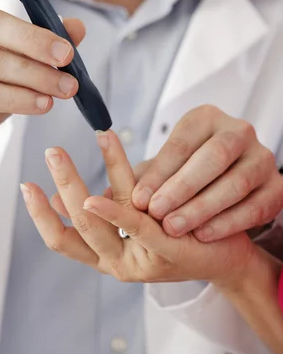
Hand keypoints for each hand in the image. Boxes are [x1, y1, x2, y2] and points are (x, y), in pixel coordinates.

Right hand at [20, 130, 256, 286]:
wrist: (226, 257)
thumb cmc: (175, 235)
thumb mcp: (132, 225)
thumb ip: (100, 216)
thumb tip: (61, 196)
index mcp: (105, 258)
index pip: (61, 239)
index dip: (40, 214)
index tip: (26, 184)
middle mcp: (116, 264)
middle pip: (75, 225)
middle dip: (61, 185)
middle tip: (51, 151)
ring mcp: (139, 261)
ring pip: (98, 221)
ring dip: (81, 182)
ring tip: (78, 145)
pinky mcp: (165, 251)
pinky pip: (135, 226)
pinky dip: (113, 206)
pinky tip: (97, 187)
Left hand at [128, 106, 282, 242]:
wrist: (230, 190)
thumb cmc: (185, 177)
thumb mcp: (161, 171)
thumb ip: (132, 180)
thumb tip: (89, 197)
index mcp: (206, 118)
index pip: (182, 142)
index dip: (160, 172)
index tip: (137, 199)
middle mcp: (238, 131)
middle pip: (214, 156)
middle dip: (182, 186)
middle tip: (156, 213)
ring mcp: (262, 158)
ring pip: (237, 182)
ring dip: (204, 207)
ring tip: (175, 227)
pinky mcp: (277, 187)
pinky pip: (256, 206)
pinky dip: (229, 222)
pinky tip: (204, 235)